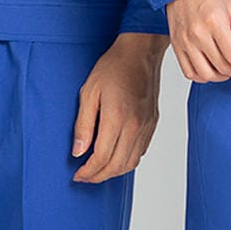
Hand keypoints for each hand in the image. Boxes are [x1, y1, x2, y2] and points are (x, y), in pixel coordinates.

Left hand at [72, 32, 168, 182]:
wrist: (140, 52)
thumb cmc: (113, 67)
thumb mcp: (88, 92)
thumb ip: (83, 124)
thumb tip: (78, 152)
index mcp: (117, 118)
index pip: (102, 158)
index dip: (88, 171)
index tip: (77, 175)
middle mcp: (135, 125)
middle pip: (117, 165)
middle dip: (99, 176)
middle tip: (85, 176)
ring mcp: (147, 125)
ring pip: (131, 163)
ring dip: (114, 172)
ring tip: (98, 170)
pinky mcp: (152, 123)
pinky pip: (141, 151)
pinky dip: (127, 161)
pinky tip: (115, 157)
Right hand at [165, 0, 230, 86]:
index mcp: (215, 23)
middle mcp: (198, 34)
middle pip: (223, 67)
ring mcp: (185, 42)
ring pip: (206, 74)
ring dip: (221, 76)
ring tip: (228, 68)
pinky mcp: (176, 47)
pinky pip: (190, 73)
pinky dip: (203, 76)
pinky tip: (211, 68)